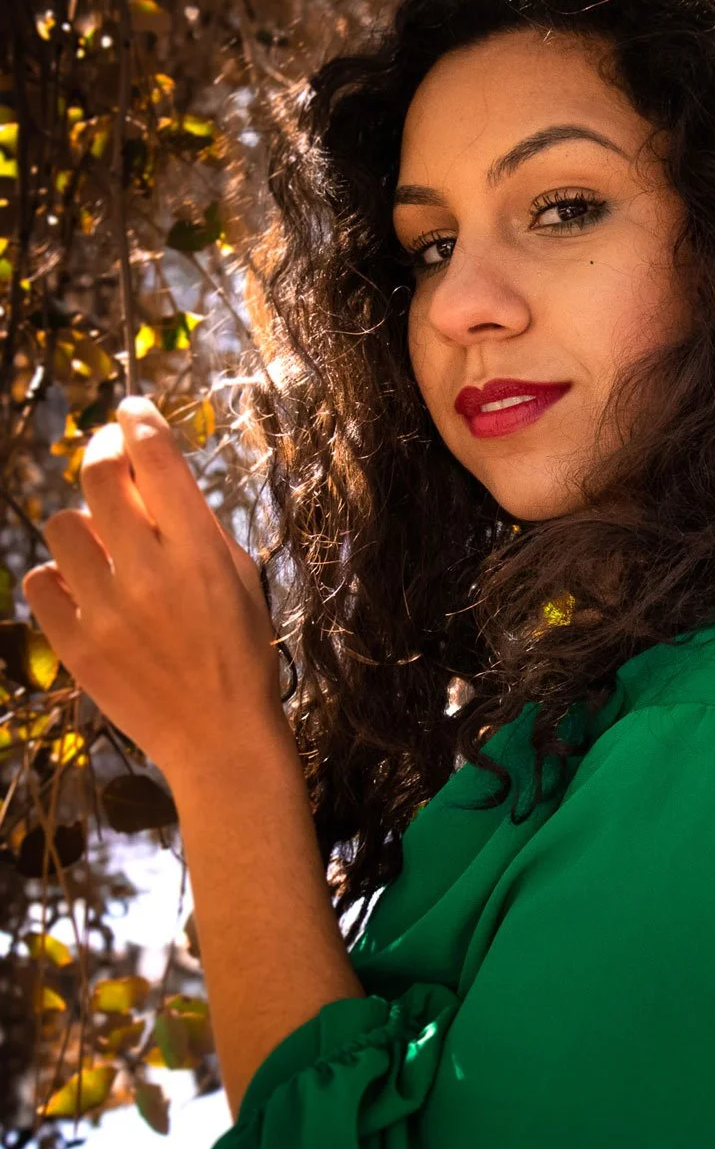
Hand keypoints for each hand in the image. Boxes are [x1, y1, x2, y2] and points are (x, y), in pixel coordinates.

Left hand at [20, 395, 285, 784]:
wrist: (220, 739)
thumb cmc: (241, 654)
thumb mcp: (242, 579)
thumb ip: (200, 525)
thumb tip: (156, 473)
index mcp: (200, 552)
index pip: (155, 457)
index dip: (137, 419)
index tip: (132, 409)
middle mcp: (150, 573)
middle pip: (97, 476)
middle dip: (101, 451)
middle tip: (109, 456)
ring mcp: (106, 611)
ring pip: (61, 526)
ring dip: (81, 525)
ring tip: (103, 546)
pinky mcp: (75, 645)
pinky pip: (38, 581)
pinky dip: (56, 578)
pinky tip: (82, 589)